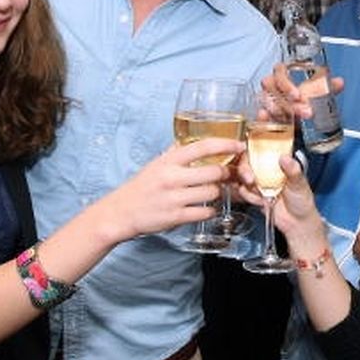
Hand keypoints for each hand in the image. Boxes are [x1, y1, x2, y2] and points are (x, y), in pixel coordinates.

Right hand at [103, 138, 242, 239]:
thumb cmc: (141, 187)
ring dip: (218, 193)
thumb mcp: (157, 164)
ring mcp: (174, 198)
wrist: (120, 212)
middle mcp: (172, 177)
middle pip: (214, 172)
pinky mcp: (175, 217)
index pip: (203, 146)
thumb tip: (198, 143)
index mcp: (168, 160)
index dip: (225, 144)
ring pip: (212, 193)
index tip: (239, 146)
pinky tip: (206, 208)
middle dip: (226, 174)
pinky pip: (205, 212)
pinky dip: (211, 211)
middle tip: (228, 175)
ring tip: (213, 192)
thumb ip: (177, 154)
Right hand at [237, 148, 321, 238]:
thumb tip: (285, 158)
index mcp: (278, 164)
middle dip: (245, 171)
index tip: (248, 159)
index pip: (261, 151)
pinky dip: (249, 197)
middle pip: (246, 164)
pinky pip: (244, 192)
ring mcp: (259, 183)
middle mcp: (266, 171)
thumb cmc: (303, 201)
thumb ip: (293, 171)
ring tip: (261, 195)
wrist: (296, 223)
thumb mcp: (300, 184)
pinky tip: (260, 201)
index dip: (251, 153)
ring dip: (248, 187)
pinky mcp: (254, 195)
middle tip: (251, 180)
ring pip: (242, 178)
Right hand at [262, 63, 343, 120]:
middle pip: (272, 90)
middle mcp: (272, 87)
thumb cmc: (304, 98)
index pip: (279, 71)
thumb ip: (328, 87)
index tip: (298, 95)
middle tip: (305, 111)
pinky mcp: (265, 116)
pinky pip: (261, 117)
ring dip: (282, 112)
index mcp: (283, 76)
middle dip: (289, 102)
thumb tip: (339, 82)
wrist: (297, 116)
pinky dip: (264, 120)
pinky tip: (270, 121)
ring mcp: (267, 102)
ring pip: (268, 104)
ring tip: (296, 121)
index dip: (286, 83)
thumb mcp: (317, 92)